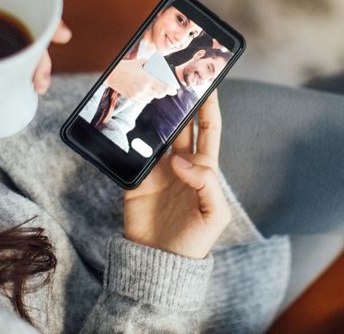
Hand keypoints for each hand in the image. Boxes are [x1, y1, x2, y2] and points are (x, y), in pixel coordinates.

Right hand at [106, 58, 176, 102]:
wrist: (112, 74)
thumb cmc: (127, 66)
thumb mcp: (141, 62)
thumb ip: (152, 66)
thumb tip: (161, 67)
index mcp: (147, 78)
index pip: (164, 88)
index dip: (171, 90)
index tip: (174, 90)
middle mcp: (143, 88)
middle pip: (159, 94)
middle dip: (164, 92)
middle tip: (166, 88)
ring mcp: (137, 94)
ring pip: (152, 98)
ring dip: (156, 94)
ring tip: (154, 88)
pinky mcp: (133, 98)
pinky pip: (145, 100)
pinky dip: (148, 97)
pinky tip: (147, 91)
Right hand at [123, 92, 230, 258]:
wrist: (159, 264)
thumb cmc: (194, 241)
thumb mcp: (214, 214)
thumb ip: (206, 183)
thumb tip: (181, 161)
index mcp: (203, 168)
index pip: (208, 129)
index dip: (209, 106)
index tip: (207, 83)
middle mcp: (180, 164)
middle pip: (181, 124)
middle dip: (179, 102)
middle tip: (173, 78)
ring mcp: (157, 170)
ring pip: (156, 133)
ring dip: (154, 116)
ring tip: (150, 92)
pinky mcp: (135, 179)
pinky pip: (132, 153)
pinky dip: (129, 138)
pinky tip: (128, 122)